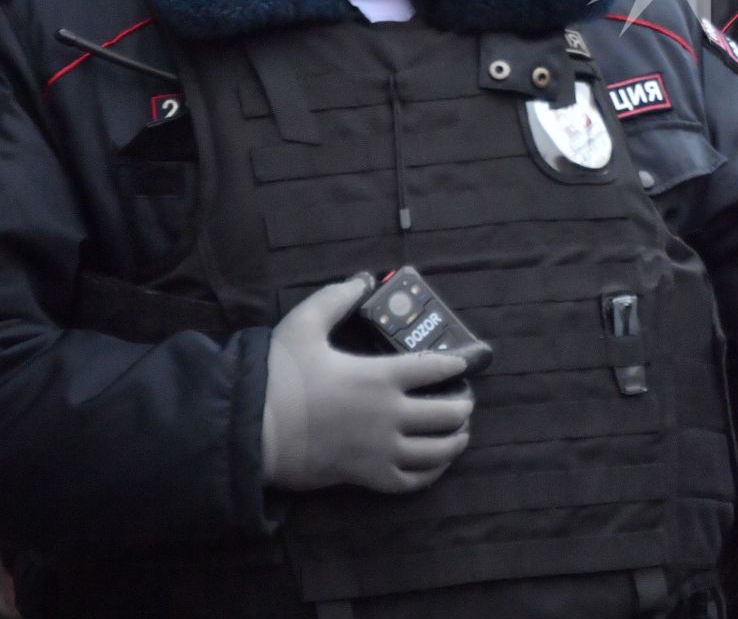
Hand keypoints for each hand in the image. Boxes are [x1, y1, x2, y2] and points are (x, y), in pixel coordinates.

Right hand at [262, 275, 474, 494]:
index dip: (456, 365)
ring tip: (459, 432)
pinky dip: (431, 473)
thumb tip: (363, 279)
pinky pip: (412, 481)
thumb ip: (336, 298)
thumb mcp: (303, 325)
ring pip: (438, 451)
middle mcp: (389, 414)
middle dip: (463, 406)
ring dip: (455, 440)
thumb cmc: (276, 379)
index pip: (435, 368)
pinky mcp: (367, 477)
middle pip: (448, 413)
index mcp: (380, 377)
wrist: (250, 432)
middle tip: (464, 400)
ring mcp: (381, 450)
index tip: (464, 364)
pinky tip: (435, 464)